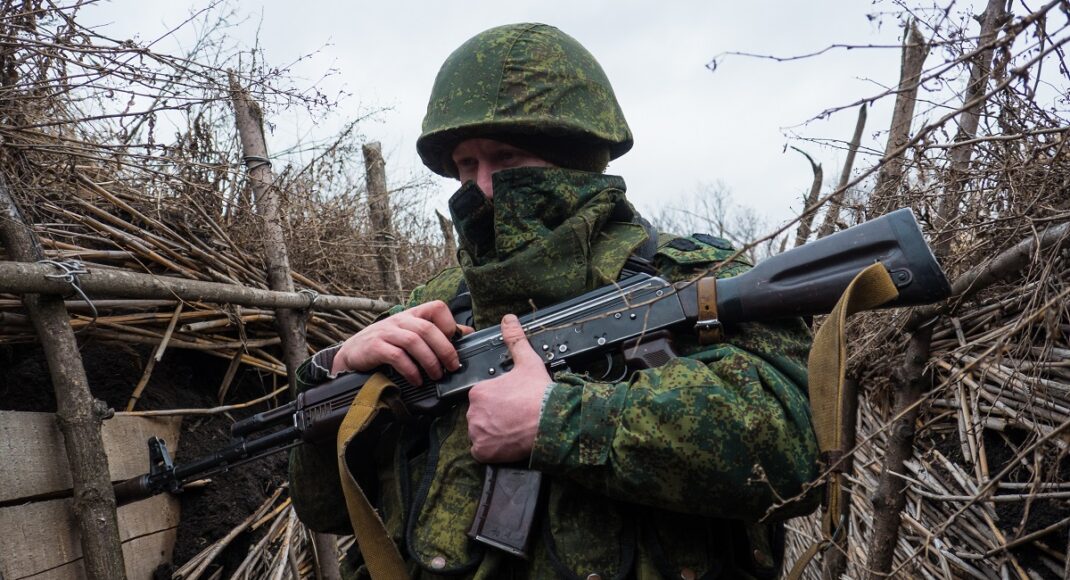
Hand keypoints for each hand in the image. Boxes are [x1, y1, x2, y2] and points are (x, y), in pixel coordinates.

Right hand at [331, 300, 471, 385]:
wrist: (352, 354)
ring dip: (429, 361)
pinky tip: (417, 380)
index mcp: (412, 315)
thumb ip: (435, 333)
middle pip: (428, 328)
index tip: (456, 343)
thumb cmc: (387, 345)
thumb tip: (467, 333)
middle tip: (453, 367)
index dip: (450, 324)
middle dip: (445, 349)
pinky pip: (397, 356)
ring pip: (414, 341)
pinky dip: (410, 370)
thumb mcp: (411, 334)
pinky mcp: (375, 347)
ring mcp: (386, 332)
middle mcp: (400, 320)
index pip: (437, 307)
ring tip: (436, 376)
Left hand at [467, 314, 550, 462]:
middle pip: (480, 416)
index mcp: (479, 391)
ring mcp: (478, 433)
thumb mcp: (528, 362)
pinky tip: (508, 442)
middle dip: (494, 417)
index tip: (512, 403)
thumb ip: (515, 340)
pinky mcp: (483, 452)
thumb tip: (508, 319)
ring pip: (480, 433)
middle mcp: (473, 412)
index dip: (498, 401)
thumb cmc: (540, 394)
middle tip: (514, 417)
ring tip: (513, 429)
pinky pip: (481, 452)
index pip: (482, 398)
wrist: (553, 422)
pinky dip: (492, 450)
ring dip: (492, 433)